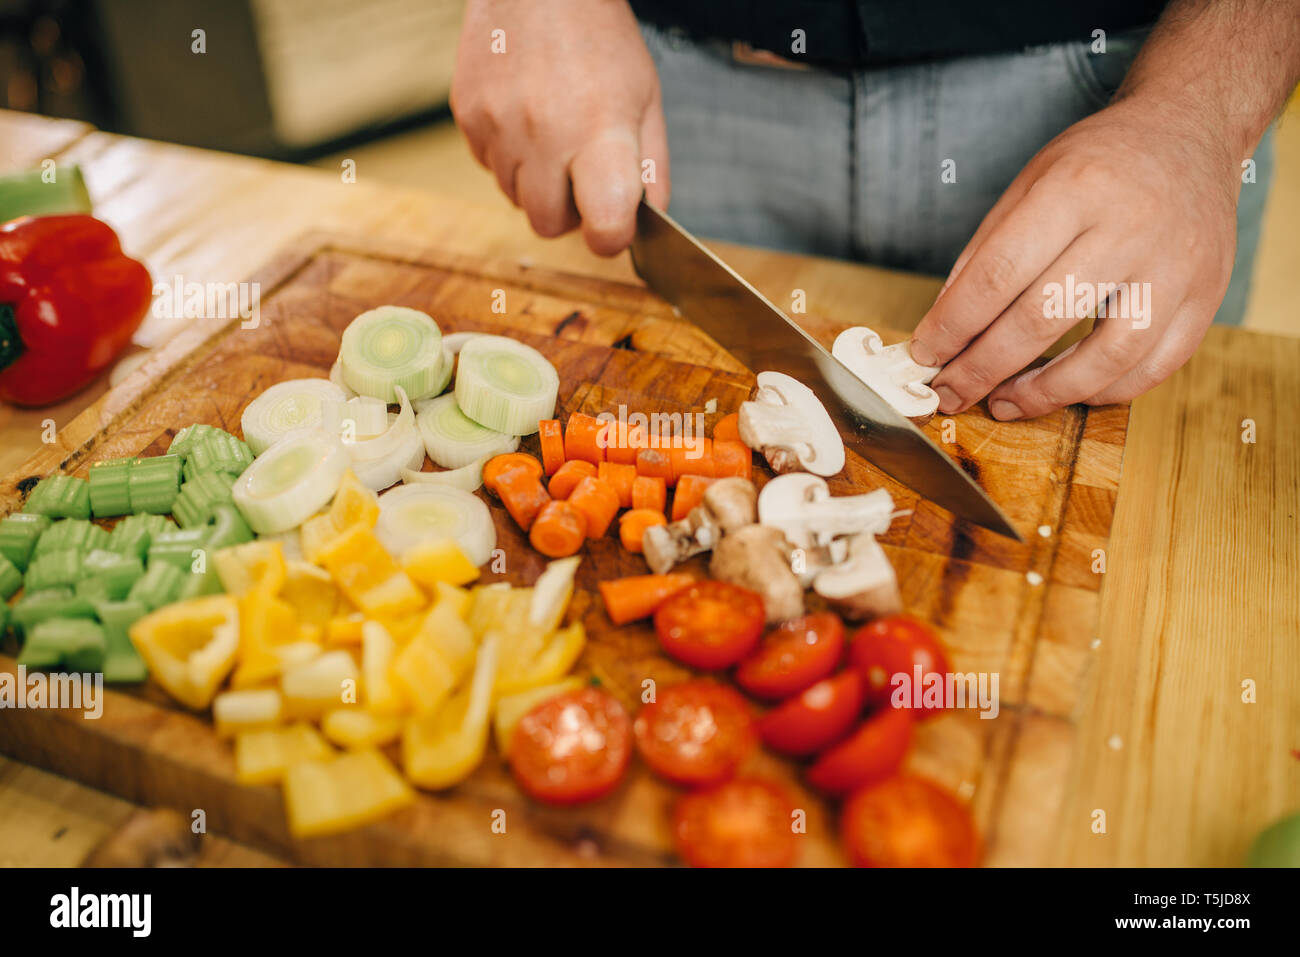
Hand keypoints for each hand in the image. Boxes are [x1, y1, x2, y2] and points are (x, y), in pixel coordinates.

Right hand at [451, 0, 669, 255]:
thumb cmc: (599, 37)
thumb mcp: (646, 98)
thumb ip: (652, 167)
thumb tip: (649, 220)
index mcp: (600, 131)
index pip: (603, 224)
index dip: (611, 237)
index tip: (614, 224)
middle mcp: (544, 133)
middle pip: (548, 225)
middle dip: (569, 213)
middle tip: (583, 174)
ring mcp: (498, 125)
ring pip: (515, 200)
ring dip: (537, 184)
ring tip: (554, 135)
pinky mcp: (467, 116)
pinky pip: (489, 167)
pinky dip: (509, 157)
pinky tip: (526, 118)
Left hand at [909, 94, 1239, 419]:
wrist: (1189, 132)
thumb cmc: (1099, 163)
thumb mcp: (1030, 182)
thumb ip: (986, 252)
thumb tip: (946, 326)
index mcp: (1075, 189)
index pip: (999, 273)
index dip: (954, 325)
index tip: (925, 355)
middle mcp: (1131, 226)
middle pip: (1044, 318)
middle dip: (985, 367)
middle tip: (951, 391)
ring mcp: (1177, 265)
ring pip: (1108, 356)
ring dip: (1045, 393)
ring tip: (1004, 403)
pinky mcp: (1207, 295)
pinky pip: (1155, 366)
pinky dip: (1106, 392)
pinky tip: (1068, 394)